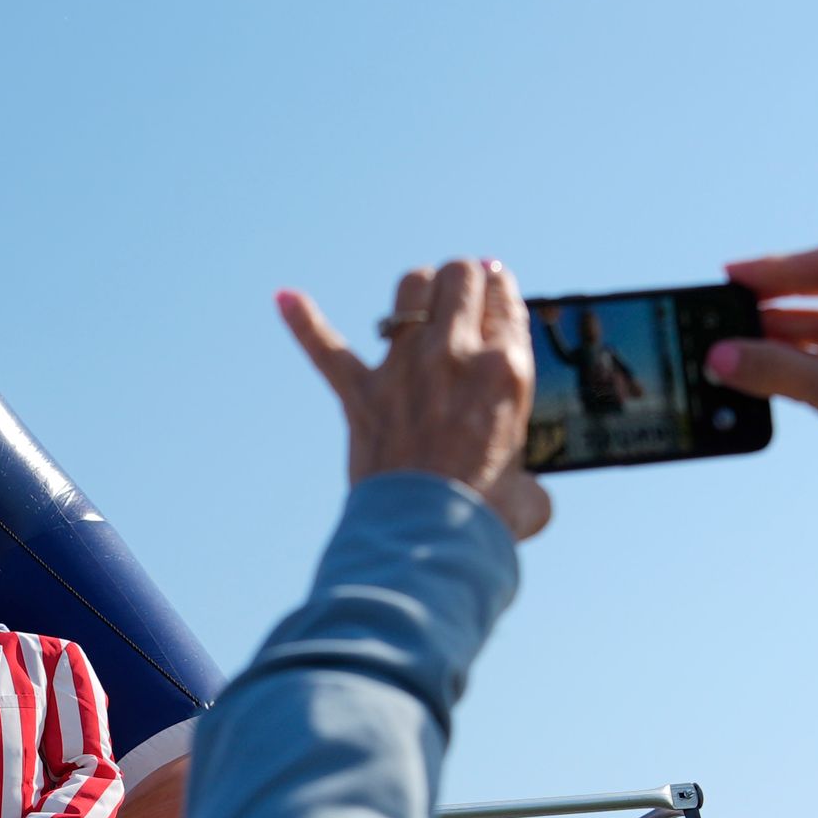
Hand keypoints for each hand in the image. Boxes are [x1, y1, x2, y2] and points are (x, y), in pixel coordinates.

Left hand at [277, 259, 551, 542]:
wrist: (425, 541)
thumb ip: (531, 478)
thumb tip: (528, 491)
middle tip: (462, 296)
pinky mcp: (360, 393)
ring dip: (418, 290)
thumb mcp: (530, 493)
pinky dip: (304, 321)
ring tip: (421, 304)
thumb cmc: (483, 521)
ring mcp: (403, 369)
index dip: (501, 289)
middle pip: (459, 276)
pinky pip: (325, 347)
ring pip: (409, 288)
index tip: (496, 290)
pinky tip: (285, 299)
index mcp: (505, 370)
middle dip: (463, 279)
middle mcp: (454, 355)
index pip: (505, 298)